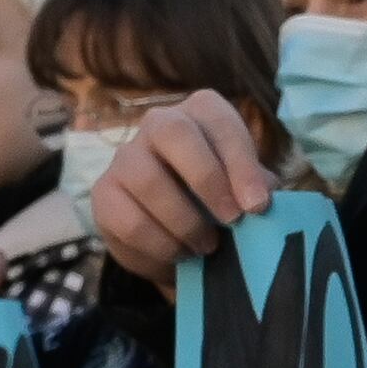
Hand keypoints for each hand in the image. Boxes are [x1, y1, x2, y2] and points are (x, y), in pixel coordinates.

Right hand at [91, 93, 279, 285]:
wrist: (175, 239)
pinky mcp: (104, 195)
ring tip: (208, 245)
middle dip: (207, 179)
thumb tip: (262, 199)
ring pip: (148, 179)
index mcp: (199, 114)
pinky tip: (180, 254)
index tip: (258, 204)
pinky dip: (161, 244)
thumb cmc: (217, 203)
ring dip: (185, 220)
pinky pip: (129, 220)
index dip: (240, 161)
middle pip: (175, 133)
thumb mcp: (244, 192)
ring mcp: (125, 157)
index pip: (218, 119)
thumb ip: (257, 190)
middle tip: (233, 219)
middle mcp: (158, 124)